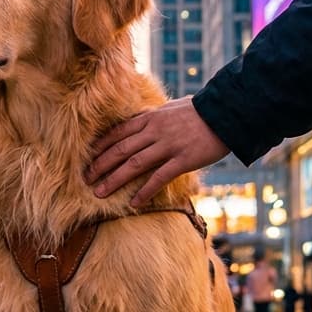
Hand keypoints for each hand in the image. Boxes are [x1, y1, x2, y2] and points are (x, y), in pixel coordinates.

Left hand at [86, 97, 230, 205]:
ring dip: (114, 180)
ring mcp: (168, 145)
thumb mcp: (170, 108)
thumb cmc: (200, 111)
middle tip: (85, 179)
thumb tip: (142, 121)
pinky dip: (145, 191)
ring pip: (134, 165)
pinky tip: (134, 203)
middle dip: (100, 165)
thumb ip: (154, 117)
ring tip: (99, 193)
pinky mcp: (183, 160)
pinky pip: (159, 178)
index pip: (117, 133)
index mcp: (150, 118)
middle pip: (120, 150)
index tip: (86, 158)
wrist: (226, 112)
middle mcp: (154, 131)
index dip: (100, 147)